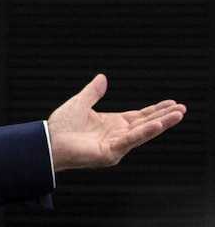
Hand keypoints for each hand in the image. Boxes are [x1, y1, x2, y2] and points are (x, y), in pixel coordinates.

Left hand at [46, 74, 185, 171]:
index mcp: (112, 124)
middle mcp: (117, 135)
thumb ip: (93, 92)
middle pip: (146, 124)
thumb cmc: (62, 127)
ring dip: (161, 124)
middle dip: (164, 116)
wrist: (49, 141)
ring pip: (143, 132)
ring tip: (178, 115)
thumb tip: (102, 77)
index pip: (139, 116)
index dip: (155, 110)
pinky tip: (157, 125)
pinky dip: (144, 133)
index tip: (172, 104)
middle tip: (182, 109)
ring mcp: (116, 145)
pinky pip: (130, 140)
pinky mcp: (111, 153)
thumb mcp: (80, 103)